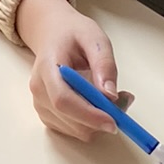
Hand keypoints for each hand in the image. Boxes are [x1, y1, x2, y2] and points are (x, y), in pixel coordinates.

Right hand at [15, 0, 123, 140]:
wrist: (52, 33)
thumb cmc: (72, 33)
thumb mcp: (94, 38)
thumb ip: (104, 64)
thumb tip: (110, 95)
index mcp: (47, 67)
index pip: (63, 100)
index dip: (89, 115)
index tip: (114, 121)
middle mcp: (39, 90)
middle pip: (70, 118)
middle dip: (102, 118)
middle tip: (124, 99)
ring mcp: (40, 104)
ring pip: (75, 129)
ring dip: (99, 121)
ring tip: (111, 95)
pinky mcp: (47, 114)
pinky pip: (74, 130)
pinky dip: (91, 123)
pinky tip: (97, 103)